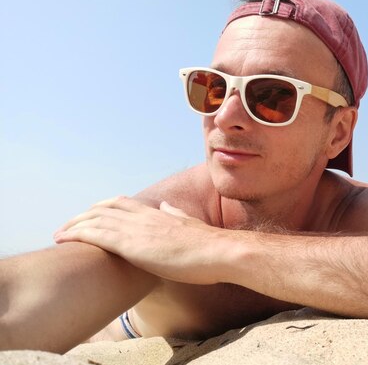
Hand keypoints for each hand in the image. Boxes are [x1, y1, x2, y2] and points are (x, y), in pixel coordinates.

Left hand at [54, 196, 230, 283]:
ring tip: (59, 233)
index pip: (123, 204)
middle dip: (84, 216)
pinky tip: (64, 238)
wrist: (219, 252)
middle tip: (69, 225)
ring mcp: (136, 229)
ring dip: (74, 225)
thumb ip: (176, 214)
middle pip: (105, 208)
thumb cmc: (209, 246)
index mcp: (157, 214)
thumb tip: (167, 205)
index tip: (91, 214)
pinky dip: (77, 234)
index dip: (104, 208)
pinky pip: (96, 234)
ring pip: (95, 220)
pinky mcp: (131, 244)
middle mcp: (143, 217)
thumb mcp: (190, 224)